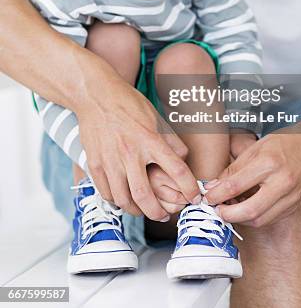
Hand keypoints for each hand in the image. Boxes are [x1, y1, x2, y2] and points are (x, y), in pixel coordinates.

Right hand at [78, 78, 199, 220]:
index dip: (189, 188)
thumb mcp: (156, 117)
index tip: (195, 197)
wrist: (96, 95)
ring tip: (146, 211)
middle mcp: (130, 152)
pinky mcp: (95, 164)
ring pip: (124, 200)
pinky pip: (107, 193)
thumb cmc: (129, 103)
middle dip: (159, 213)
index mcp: (150, 139)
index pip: (177, 170)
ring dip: (137, 212)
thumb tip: (182, 160)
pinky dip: (118, 202)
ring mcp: (110, 160)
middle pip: (146, 196)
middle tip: (166, 216)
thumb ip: (170, 140)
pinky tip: (125, 201)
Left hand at [205, 134, 300, 226]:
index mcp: (269, 163)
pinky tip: (245, 210)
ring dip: (240, 219)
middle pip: (249, 210)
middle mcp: (281, 182)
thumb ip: (236, 168)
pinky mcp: (294, 206)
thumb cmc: (286, 144)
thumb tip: (216, 185)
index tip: (207, 197)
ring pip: (259, 219)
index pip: (236, 185)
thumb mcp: (257, 147)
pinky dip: (254, 218)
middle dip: (227, 215)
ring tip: (229, 211)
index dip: (217, 194)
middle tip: (216, 210)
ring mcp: (290, 197)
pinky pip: (270, 218)